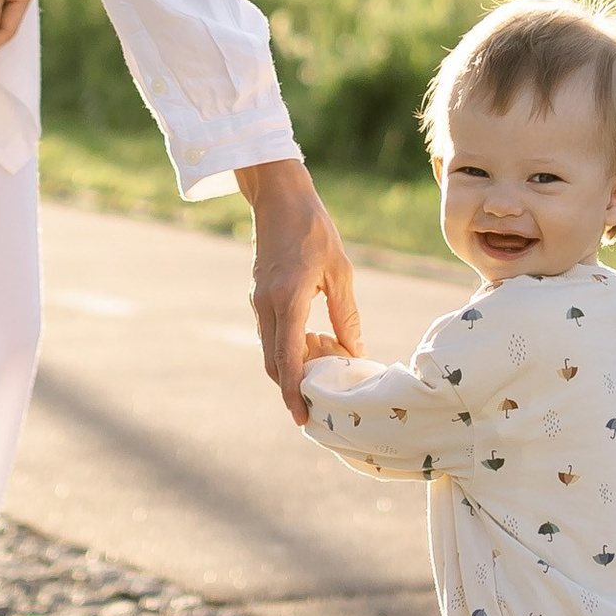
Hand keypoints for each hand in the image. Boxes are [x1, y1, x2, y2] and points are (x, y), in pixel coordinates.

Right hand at [239, 157, 360, 424]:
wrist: (279, 197)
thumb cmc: (314, 229)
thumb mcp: (340, 271)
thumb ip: (346, 314)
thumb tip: (356, 351)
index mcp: (288, 299)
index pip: (287, 359)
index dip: (294, 392)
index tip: (302, 417)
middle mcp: (267, 305)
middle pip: (274, 363)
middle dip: (294, 386)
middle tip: (321, 401)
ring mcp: (258, 301)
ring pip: (271, 350)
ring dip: (294, 365)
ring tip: (327, 365)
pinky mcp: (259, 296)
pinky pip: (271, 333)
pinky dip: (288, 346)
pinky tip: (315, 341)